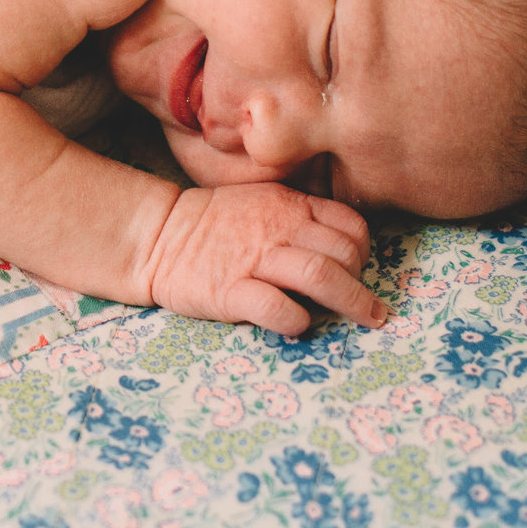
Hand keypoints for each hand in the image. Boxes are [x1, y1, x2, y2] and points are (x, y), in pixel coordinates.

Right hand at [142, 182, 385, 335]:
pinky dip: (298, 321)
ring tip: (365, 320)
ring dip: (351, 302)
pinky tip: (299, 325)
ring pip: (320, 276)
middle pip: (343, 254)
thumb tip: (344, 252)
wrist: (159, 236)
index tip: (358, 269)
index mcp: (290, 206)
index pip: (350, 226)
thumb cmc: (217, 225)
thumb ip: (303, 218)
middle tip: (366, 305)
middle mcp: (278, 229)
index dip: (364, 251)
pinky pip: (278, 309)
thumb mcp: (264, 202)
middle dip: (362, 284)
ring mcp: (254, 260)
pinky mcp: (231, 292)